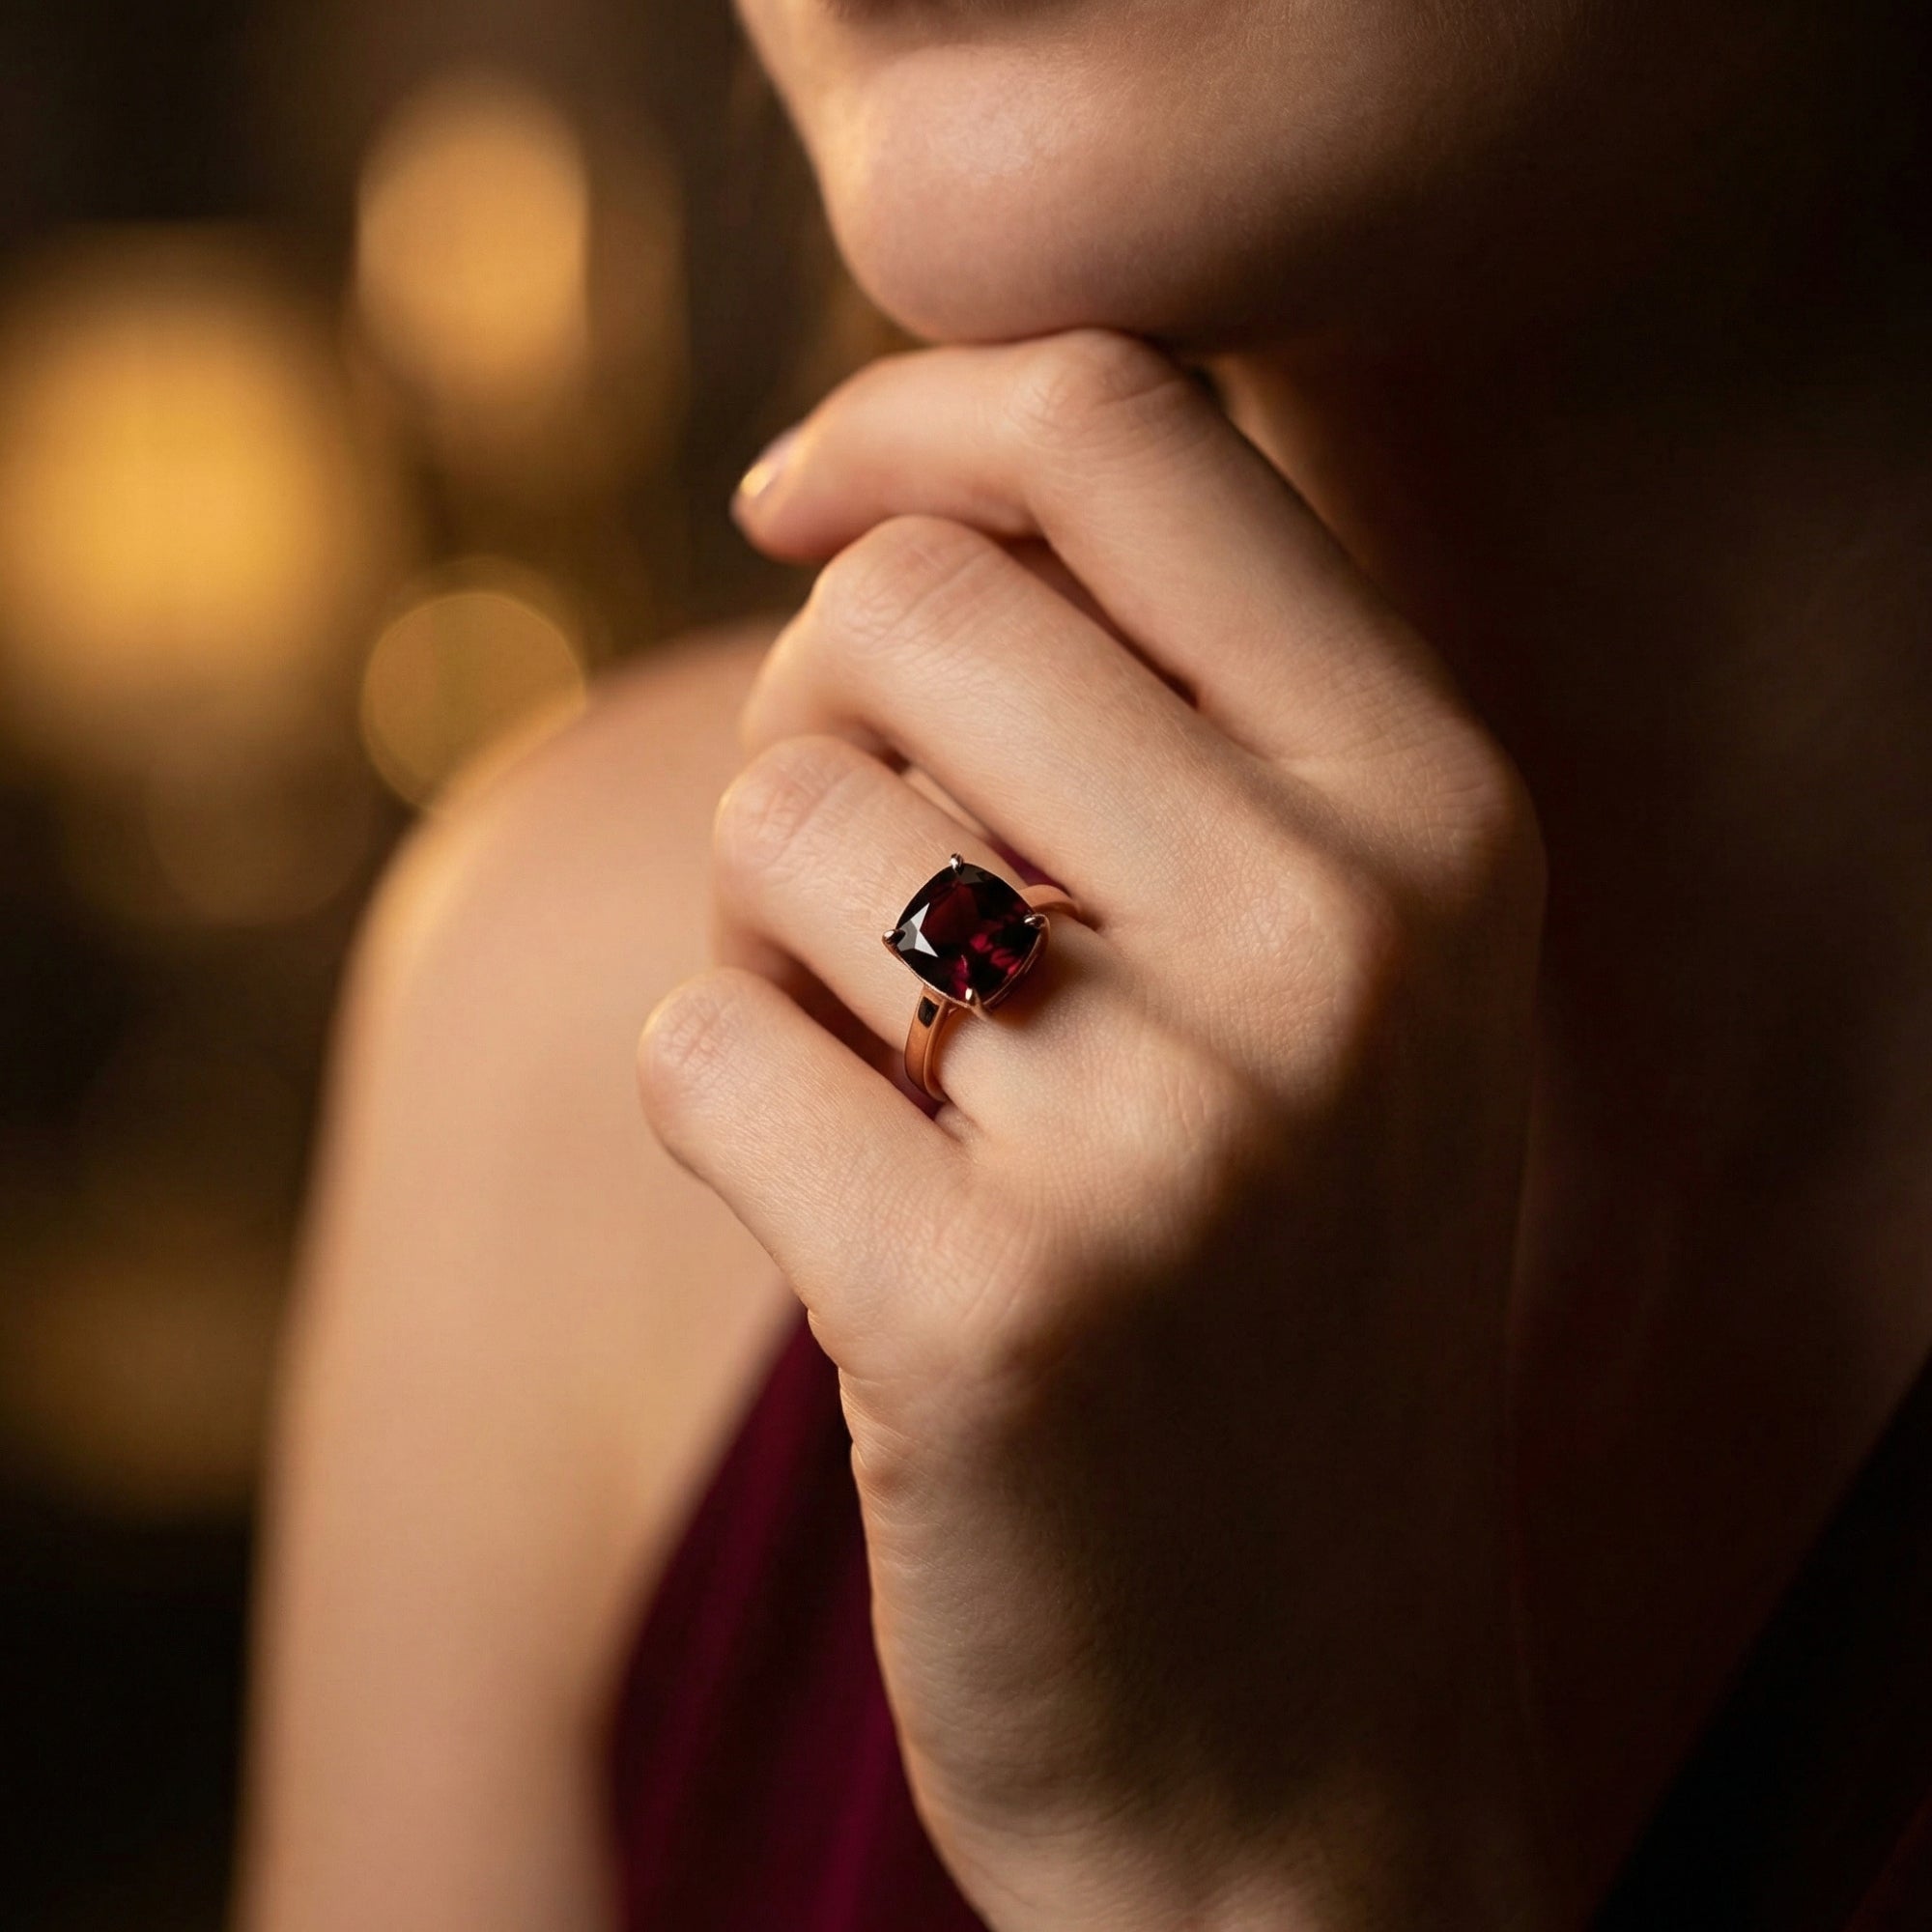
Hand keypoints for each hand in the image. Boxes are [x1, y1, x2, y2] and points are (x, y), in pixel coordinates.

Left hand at [638, 330, 1556, 1930]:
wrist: (1293, 1714)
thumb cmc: (1260, 1282)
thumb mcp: (1318, 968)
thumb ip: (1158, 703)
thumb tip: (859, 499)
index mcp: (1439, 809)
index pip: (1124, 427)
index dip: (908, 416)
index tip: (795, 494)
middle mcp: (1344, 937)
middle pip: (899, 603)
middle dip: (814, 721)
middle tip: (867, 896)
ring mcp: (1180, 1132)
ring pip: (777, 815)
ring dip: (768, 937)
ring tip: (899, 1088)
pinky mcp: (995, 1311)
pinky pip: (703, 1044)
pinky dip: (722, 1110)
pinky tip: (852, 1224)